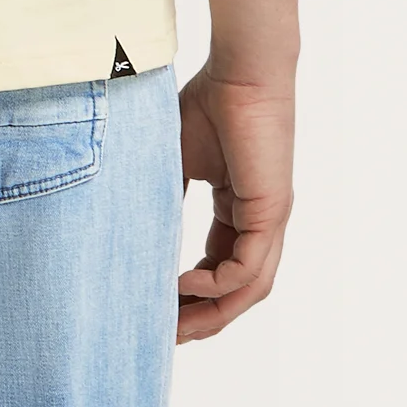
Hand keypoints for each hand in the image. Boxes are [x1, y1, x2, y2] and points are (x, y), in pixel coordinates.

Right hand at [176, 66, 294, 341]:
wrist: (242, 70)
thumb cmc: (211, 102)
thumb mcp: (177, 158)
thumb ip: (164, 194)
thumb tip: (133, 227)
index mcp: (240, 209)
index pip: (219, 266)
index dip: (191, 293)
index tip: (158, 306)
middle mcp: (260, 221)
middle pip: (236, 289)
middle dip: (201, 318)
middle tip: (165, 337)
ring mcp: (270, 220)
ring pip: (246, 288)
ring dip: (212, 314)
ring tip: (174, 327)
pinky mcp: (272, 212)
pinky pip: (247, 268)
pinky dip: (217, 285)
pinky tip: (184, 284)